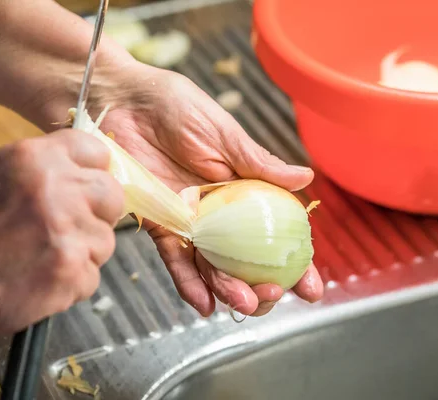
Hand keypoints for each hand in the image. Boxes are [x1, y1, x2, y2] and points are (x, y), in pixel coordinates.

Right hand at [0, 130, 123, 341]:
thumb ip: (45, 172)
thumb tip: (86, 174)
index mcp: (35, 159)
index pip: (96, 150)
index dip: (95, 172)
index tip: (87, 187)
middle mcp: (57, 188)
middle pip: (112, 194)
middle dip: (98, 213)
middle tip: (71, 229)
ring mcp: (68, 230)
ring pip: (106, 239)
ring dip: (84, 252)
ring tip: (46, 258)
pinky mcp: (72, 269)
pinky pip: (93, 274)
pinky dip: (73, 282)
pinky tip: (44, 280)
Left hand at [90, 63, 324, 317]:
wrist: (127, 103)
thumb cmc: (178, 108)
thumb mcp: (226, 135)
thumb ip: (261, 163)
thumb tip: (306, 178)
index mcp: (243, 190)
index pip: (275, 234)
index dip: (296, 263)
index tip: (310, 287)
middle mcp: (219, 212)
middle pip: (245, 260)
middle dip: (261, 285)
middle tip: (271, 294)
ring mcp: (190, 222)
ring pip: (213, 266)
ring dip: (228, 289)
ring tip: (242, 303)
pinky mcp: (158, 224)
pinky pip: (175, 259)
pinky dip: (188, 282)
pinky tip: (204, 304)